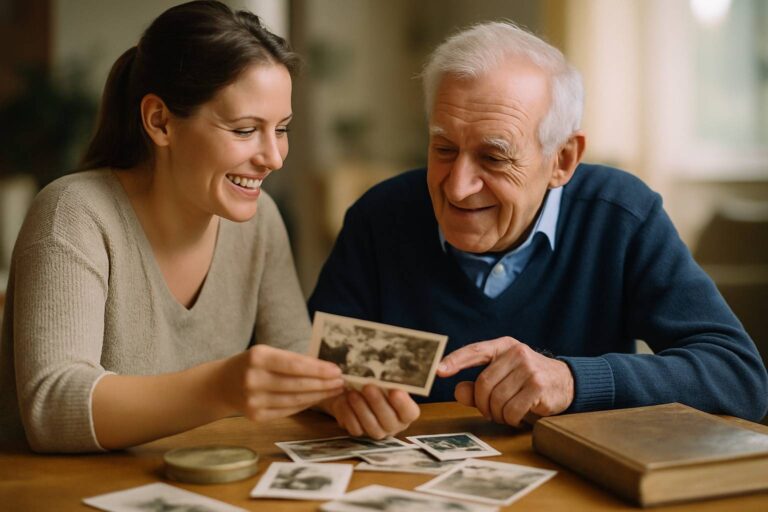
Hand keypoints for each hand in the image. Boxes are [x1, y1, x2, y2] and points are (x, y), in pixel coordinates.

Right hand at [220, 345, 344, 422]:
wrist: (222, 384)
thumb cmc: (252, 364)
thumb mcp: (267, 353)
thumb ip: (292, 360)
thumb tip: (326, 368)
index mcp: (257, 357)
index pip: (294, 365)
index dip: (318, 369)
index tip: (337, 370)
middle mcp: (253, 379)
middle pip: (297, 384)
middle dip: (323, 384)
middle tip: (341, 382)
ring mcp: (253, 400)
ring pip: (294, 400)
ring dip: (318, 395)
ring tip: (334, 390)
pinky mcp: (256, 416)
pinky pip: (288, 410)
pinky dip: (306, 405)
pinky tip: (318, 399)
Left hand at [321, 384, 419, 438]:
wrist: (356, 390)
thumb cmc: (377, 382)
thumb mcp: (385, 378)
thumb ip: (389, 378)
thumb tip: (388, 370)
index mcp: (406, 412)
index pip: (410, 412)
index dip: (403, 404)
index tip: (395, 391)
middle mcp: (394, 425)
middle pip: (389, 421)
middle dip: (378, 403)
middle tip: (368, 387)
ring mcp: (377, 431)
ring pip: (372, 427)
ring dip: (361, 409)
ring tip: (352, 393)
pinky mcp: (360, 433)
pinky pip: (355, 429)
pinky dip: (349, 414)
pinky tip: (344, 401)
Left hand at [436, 337, 573, 425]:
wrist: (565, 383)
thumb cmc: (526, 381)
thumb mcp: (502, 378)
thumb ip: (477, 386)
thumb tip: (457, 391)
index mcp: (503, 346)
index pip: (474, 351)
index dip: (455, 361)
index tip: (437, 370)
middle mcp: (516, 353)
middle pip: (483, 384)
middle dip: (482, 404)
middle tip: (489, 412)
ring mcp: (529, 368)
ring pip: (497, 399)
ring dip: (497, 414)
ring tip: (505, 414)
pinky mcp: (539, 386)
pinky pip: (512, 410)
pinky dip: (510, 419)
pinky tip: (517, 416)